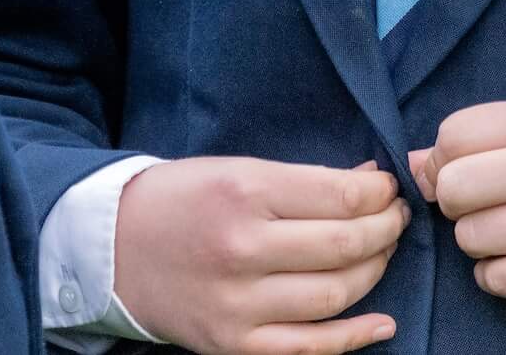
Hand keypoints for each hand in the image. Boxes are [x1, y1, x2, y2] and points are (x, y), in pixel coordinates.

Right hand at [113, 155, 407, 354]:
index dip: (379, 194)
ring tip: (381, 253)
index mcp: (243, 192)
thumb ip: (302, 179)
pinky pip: (308, 348)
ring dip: (374, 273)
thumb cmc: (179, 199)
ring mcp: (237, 303)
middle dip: (384, 230)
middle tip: (394, 218)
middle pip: (344, 246)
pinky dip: (354, 337)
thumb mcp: (234, 170)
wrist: (111, 248)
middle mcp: (241, 249)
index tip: (389, 189)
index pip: (339, 196)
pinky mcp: (232, 343)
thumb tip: (369, 180)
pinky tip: (382, 323)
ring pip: (334, 296)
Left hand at [409, 99, 505, 305]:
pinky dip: (496, 274)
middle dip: (455, 203)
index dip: (443, 158)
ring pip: (469, 237)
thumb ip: (477, 138)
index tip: (462, 170)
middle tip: (483, 205)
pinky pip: (494, 278)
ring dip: (478, 240)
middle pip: (454, 187)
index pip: (455, 134)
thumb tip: (410, 164)